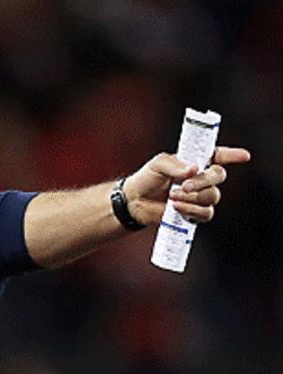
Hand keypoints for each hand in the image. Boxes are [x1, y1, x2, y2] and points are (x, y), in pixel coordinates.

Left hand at [125, 146, 251, 225]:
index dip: (232, 155)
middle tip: (183, 185)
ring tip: (172, 197)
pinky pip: (206, 213)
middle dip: (203, 181)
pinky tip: (176, 207)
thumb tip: (193, 169)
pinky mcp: (194, 212)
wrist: (134, 201)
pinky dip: (192, 210)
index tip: (244, 156)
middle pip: (219, 176)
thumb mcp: (157, 164)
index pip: (219, 155)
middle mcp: (202, 178)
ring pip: (212, 196)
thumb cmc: (147, 178)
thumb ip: (174, 164)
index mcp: (196, 161)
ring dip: (193, 197)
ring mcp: (200, 196)